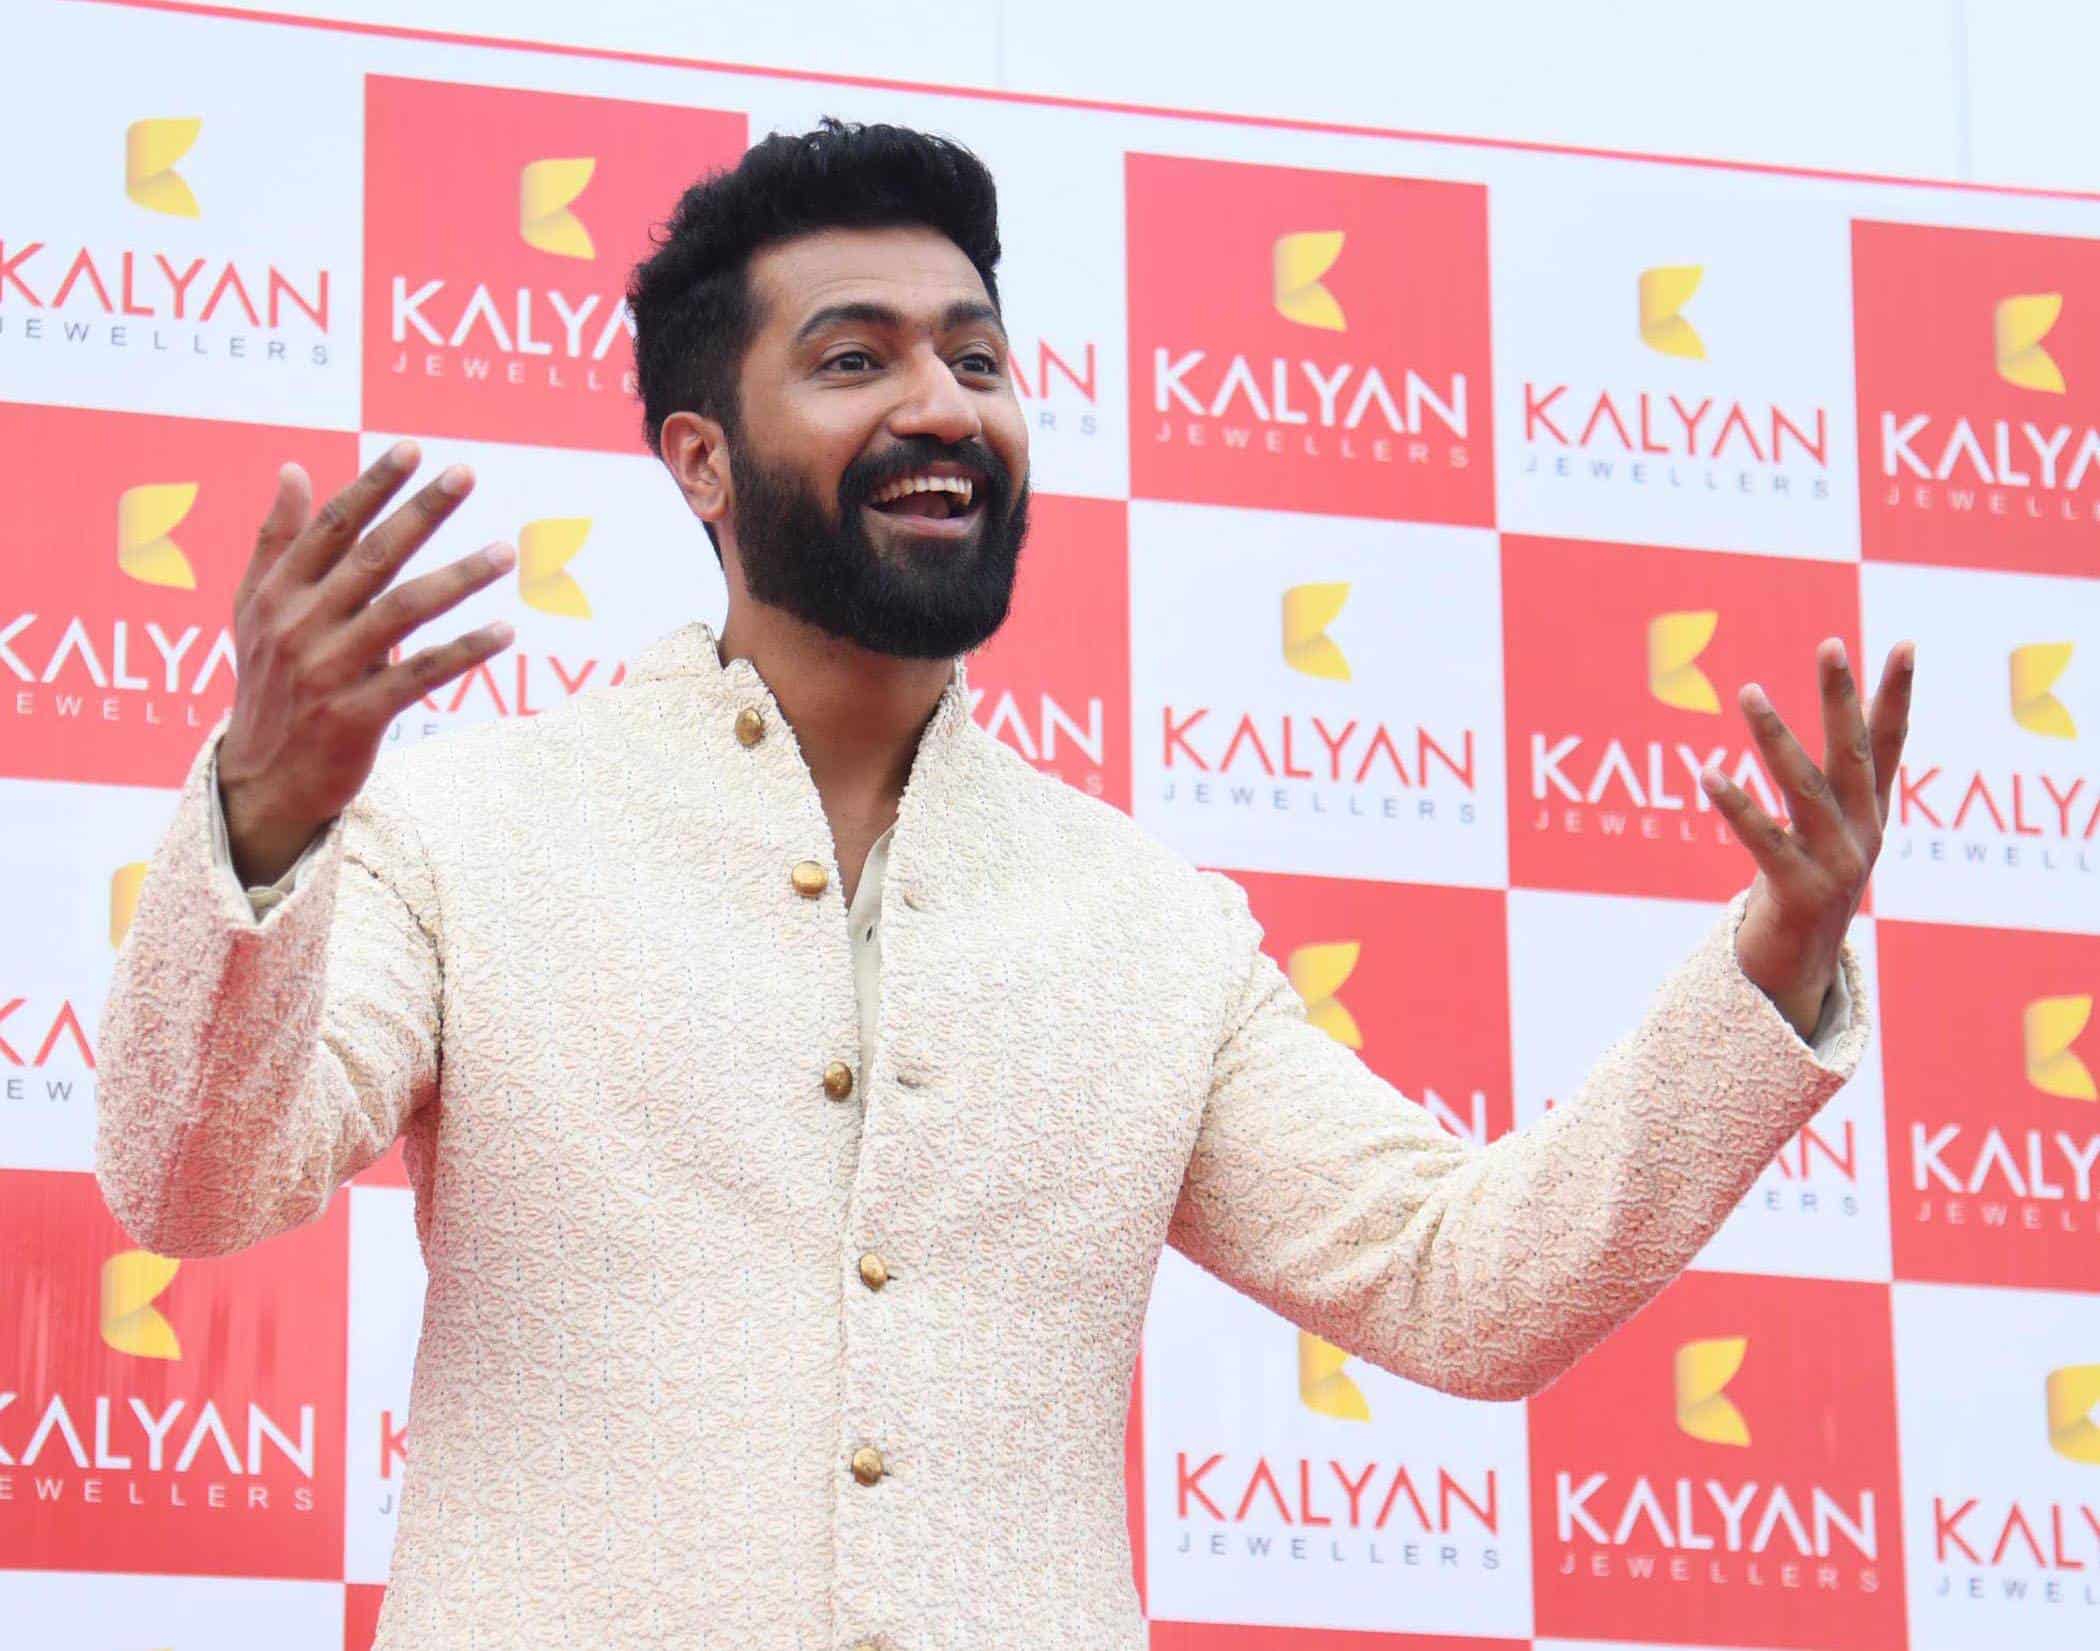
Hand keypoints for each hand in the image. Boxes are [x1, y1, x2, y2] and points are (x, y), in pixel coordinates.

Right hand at [217, 441, 516, 884]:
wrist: (260, 780)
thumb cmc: (268, 683)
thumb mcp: (255, 610)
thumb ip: (276, 540)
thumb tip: (294, 470)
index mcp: (278, 593)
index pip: (332, 527)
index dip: (373, 485)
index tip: (413, 448)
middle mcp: (301, 625)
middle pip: (371, 557)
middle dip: (419, 512)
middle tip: (465, 474)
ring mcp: (330, 669)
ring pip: (402, 611)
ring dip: (457, 579)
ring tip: (504, 552)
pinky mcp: (358, 714)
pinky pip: (421, 674)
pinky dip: (464, 651)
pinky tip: (505, 631)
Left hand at [1699, 637, 1915, 1040]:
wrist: (1797, 973)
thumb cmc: (1803, 890)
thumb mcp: (1826, 835)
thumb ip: (1826, 788)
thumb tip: (1819, 735)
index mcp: (1870, 814)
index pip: (1888, 744)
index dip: (1896, 696)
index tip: (1904, 644)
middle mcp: (1862, 834)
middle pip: (1853, 754)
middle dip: (1842, 698)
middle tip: (1830, 645)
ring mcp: (1837, 864)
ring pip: (1805, 789)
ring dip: (1775, 738)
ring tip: (1750, 693)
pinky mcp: (1800, 892)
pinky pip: (1763, 839)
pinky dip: (1735, 803)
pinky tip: (1708, 772)